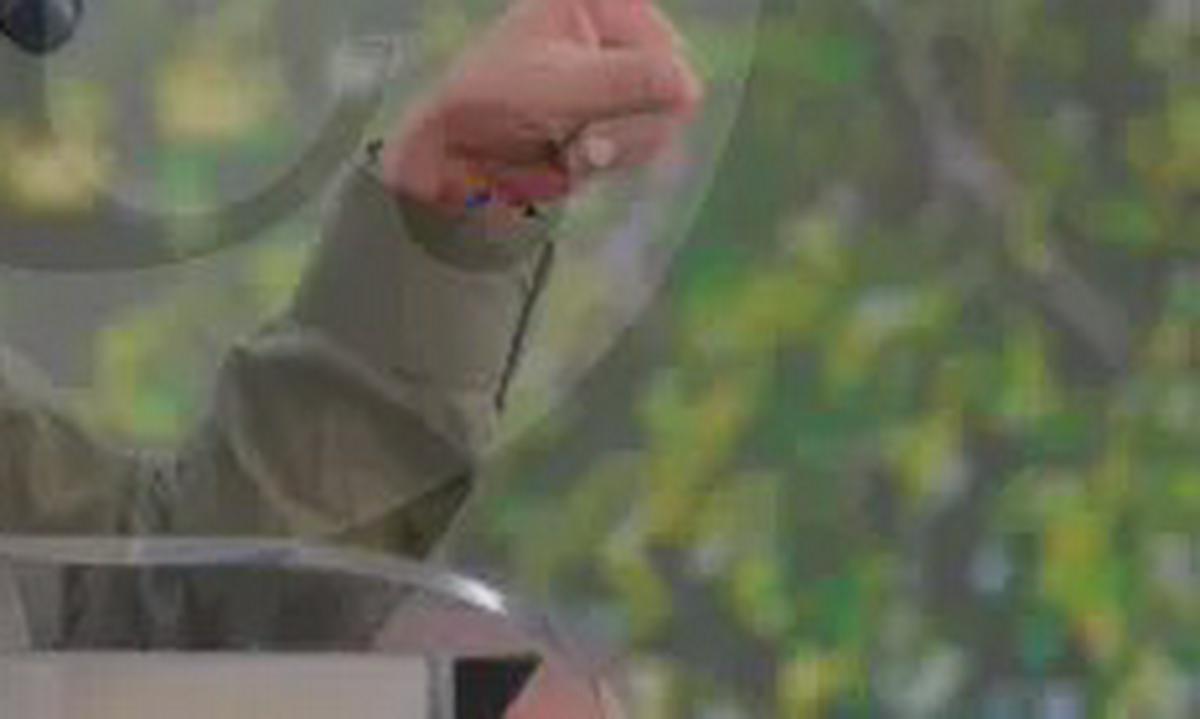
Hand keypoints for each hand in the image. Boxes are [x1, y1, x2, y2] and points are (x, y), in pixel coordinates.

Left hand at [380, 0, 702, 213]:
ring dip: (618, 149)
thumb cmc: (490, 104)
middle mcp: (615, 34)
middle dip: (628, 127)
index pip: (667, 52)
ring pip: (662, 124)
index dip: (646, 94)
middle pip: (673, 91)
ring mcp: (615, 80)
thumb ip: (629, 82)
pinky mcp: (611, 119)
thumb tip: (690, 87)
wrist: (452, 155)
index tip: (598, 116)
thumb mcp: (560, 87)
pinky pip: (643, 146)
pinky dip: (612, 161)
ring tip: (569, 149)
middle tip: (580, 143)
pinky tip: (573, 158)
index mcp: (598, 3)